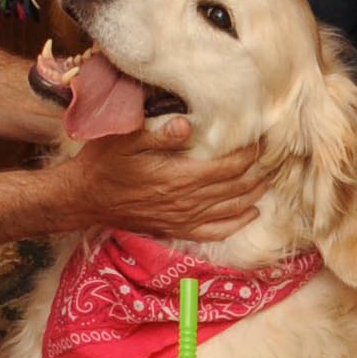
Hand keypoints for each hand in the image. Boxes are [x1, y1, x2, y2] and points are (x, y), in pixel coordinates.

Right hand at [68, 122, 273, 240]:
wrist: (85, 197)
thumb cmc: (104, 162)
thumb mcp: (125, 138)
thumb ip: (158, 132)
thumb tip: (187, 126)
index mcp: (178, 176)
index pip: (228, 167)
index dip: (248, 154)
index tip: (258, 140)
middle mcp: (186, 201)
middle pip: (235, 188)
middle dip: (257, 172)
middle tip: (270, 157)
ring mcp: (182, 218)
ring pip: (231, 209)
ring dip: (253, 195)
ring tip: (267, 180)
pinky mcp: (176, 228)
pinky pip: (215, 231)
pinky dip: (237, 223)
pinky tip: (250, 213)